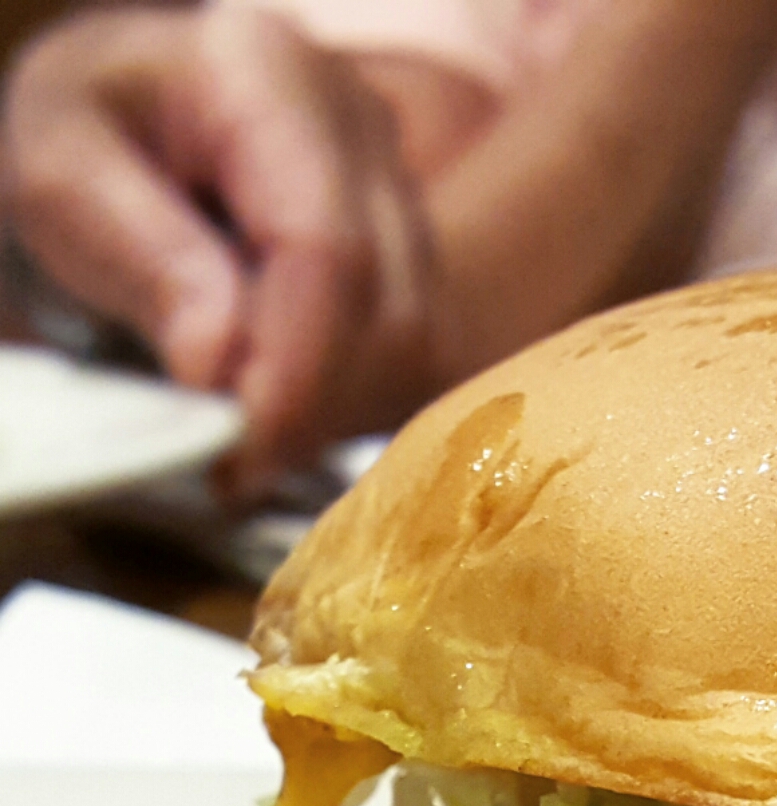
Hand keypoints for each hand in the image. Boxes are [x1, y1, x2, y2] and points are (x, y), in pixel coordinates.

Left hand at [2, 7, 443, 487]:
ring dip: (341, 414)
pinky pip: (418, 357)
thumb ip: (143, 258)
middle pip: (393, 311)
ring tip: (255, 436)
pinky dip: (356, 403)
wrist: (130, 113)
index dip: (300, 371)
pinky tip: (291, 409)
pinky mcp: (417, 251)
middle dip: (319, 407)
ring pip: (420, 345)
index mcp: (267, 78)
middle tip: (236, 462)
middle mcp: (360, 126)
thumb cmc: (89, 134)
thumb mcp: (61, 175)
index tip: (246, 453)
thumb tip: (220, 366)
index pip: (328, 252)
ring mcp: (402, 189)